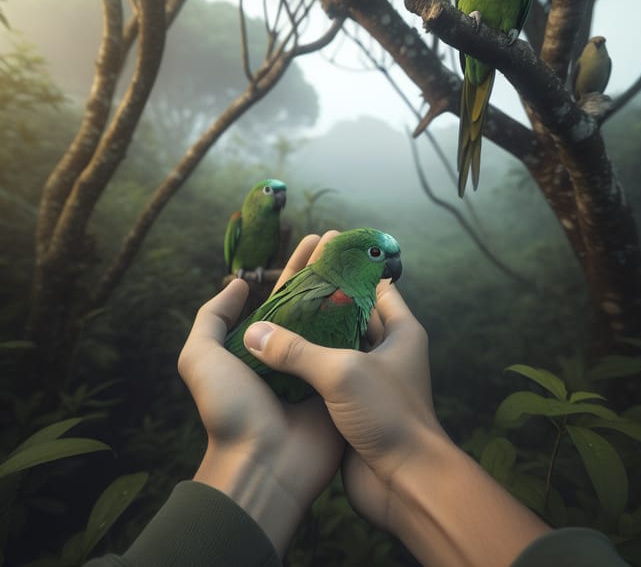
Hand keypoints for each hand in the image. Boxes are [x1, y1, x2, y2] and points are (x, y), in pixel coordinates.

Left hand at [177, 235, 343, 553]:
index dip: (299, 265)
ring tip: (365, 260)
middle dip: (329, 269)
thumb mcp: (200, 357)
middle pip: (315, 301)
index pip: (284, 294)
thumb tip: (236, 285)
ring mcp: (320, 367)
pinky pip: (355, 349)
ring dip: (351, 289)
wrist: (263, 463)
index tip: (318, 238)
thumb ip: (211, 317)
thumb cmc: (229, 410)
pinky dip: (366, 324)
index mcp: (262, 342)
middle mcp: (293, 351)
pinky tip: (380, 298)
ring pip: (338, 320)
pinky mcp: (341, 383)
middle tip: (346, 240)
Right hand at [243, 231, 549, 566]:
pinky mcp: (352, 404)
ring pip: (334, 345)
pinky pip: (325, 375)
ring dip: (309, 334)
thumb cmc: (387, 416)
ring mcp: (369, 378)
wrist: (405, 483)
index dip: (350, 269)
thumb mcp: (341, 373)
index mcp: (400, 330)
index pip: (375, 287)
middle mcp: (387, 350)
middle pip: (350, 313)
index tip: (320, 253)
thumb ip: (296, 350)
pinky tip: (275, 356)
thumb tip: (253, 333)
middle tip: (285, 282)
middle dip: (321, 299)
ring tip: (273, 314)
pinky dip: (304, 366)